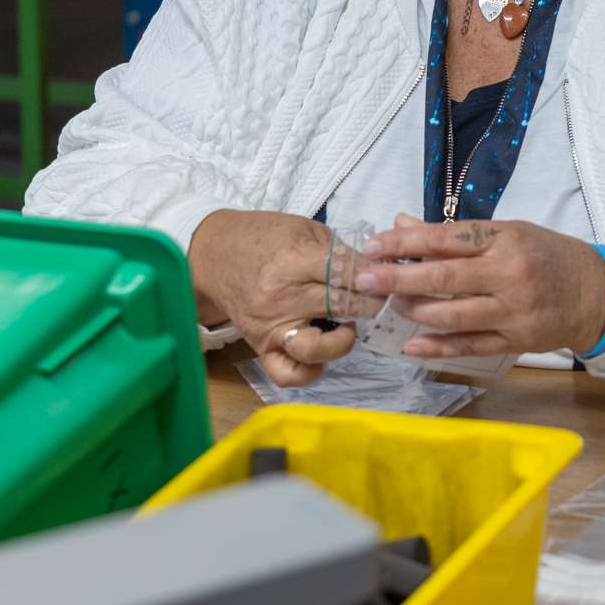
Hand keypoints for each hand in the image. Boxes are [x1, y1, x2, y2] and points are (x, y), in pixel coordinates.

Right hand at [187, 210, 383, 386]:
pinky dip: (310, 371)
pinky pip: (288, 374)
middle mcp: (282, 297)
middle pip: (342, 307)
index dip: (377, 279)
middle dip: (371, 305)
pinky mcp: (261, 346)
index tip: (390, 280)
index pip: (349, 275)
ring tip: (346, 327)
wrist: (214, 254)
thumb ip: (341, 252)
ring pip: (317, 349)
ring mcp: (271, 326)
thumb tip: (379, 272)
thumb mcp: (305, 230)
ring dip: (343, 341)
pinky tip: (321, 353)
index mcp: (295, 259)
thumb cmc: (264, 237)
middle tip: (379, 302)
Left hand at [353, 217, 604, 359]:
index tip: (374, 245)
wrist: (596, 293)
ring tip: (389, 304)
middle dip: (397, 278)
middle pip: (443, 277)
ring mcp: (513, 311)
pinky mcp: (516, 341)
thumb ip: (455, 234)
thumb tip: (402, 224)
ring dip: (414, 310)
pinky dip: (438, 347)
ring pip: (452, 314)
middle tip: (363, 279)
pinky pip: (470, 346)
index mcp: (505, 239)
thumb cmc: (547, 255)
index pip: (446, 239)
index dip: (406, 242)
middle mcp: (508, 274)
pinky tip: (411, 345)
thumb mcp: (507, 232)